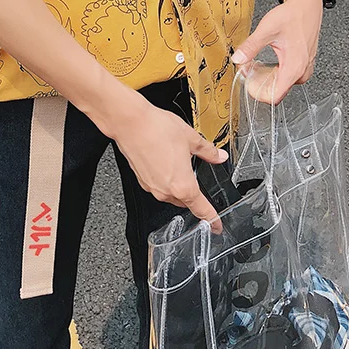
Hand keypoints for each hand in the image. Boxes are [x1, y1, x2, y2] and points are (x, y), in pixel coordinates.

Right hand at [109, 97, 227, 228]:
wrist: (130, 123)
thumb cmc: (157, 129)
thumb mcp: (191, 138)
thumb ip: (208, 151)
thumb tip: (218, 156)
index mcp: (183, 186)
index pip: (202, 210)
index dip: (212, 220)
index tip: (217, 226)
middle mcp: (166, 191)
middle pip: (185, 201)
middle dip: (193, 193)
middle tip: (195, 174)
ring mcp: (151, 187)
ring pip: (170, 193)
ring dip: (177, 184)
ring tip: (177, 161)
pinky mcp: (141, 180)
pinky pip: (157, 185)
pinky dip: (164, 177)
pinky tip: (164, 159)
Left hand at [231, 0, 322, 103]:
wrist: (307, 5)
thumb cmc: (292, 16)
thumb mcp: (267, 30)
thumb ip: (251, 46)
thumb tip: (238, 59)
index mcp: (294, 68)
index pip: (274, 97)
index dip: (257, 93)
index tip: (247, 81)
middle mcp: (301, 72)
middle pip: (276, 91)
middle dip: (258, 82)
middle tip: (247, 67)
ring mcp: (303, 69)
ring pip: (280, 84)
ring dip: (265, 77)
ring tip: (254, 63)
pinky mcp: (302, 64)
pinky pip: (285, 76)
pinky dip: (273, 72)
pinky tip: (264, 61)